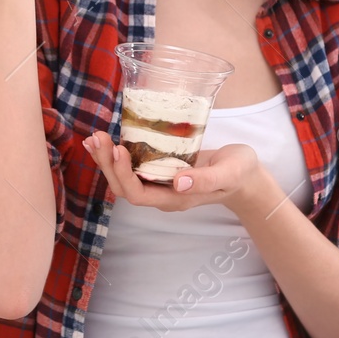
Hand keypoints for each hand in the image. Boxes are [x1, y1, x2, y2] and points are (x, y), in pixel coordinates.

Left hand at [83, 133, 276, 215]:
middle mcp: (162, 194)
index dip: (124, 174)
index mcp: (175, 199)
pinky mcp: (160, 169)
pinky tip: (108, 140)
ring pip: (124, 178)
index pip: (139, 194)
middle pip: (124, 188)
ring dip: (107, 160)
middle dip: (108, 165)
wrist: (244, 176)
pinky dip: (116, 154)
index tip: (119, 149)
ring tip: (94, 139)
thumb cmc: (238, 173)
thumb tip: (179, 183)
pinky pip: (132, 166)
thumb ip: (206, 180)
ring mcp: (160, 183)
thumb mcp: (228, 173)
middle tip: (97, 138)